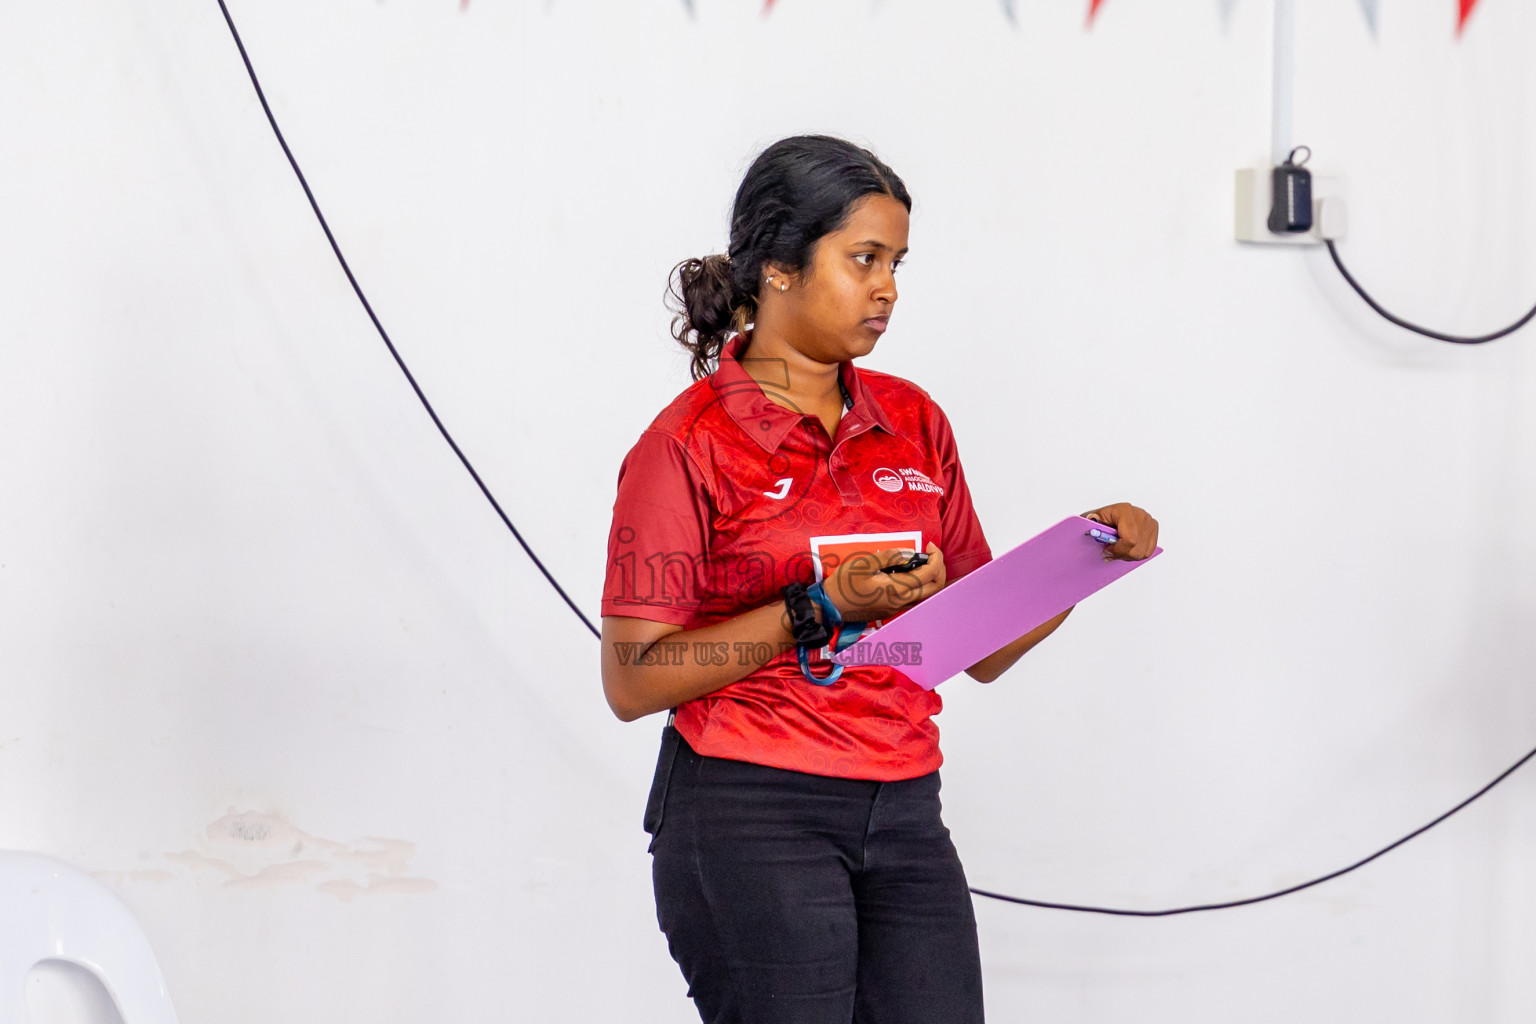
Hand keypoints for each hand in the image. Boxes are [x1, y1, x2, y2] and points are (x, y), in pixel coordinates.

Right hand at [822, 542, 946, 621]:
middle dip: (938, 568)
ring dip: (930, 578)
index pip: (930, 574)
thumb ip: (891, 557)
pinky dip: (918, 584)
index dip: (936, 557)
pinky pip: (914, 598)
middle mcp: (901, 602)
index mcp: (897, 589)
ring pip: (926, 595)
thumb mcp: (865, 563)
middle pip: (935, 587)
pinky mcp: (891, 610)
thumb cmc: (844, 584)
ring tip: (919, 561)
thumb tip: (910, 553)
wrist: (830, 606)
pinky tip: (906, 573)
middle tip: (929, 553)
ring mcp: (897, 608)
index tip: (929, 545)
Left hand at [1083, 503, 1158, 560]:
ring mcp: (1149, 522)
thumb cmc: (1102, 517)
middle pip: (1136, 548)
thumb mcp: (1094, 519)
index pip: (1129, 539)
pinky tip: (1126, 549)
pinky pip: (1147, 551)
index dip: (1118, 549)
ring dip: (1127, 556)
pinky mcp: (1153, 529)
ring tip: (1117, 550)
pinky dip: (1136, 554)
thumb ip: (1093, 523)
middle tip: (1109, 552)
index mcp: (1125, 510)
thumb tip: (1093, 524)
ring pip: (1141, 552)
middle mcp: (1140, 515)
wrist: (1111, 514)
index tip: (1107, 549)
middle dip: (1120, 554)